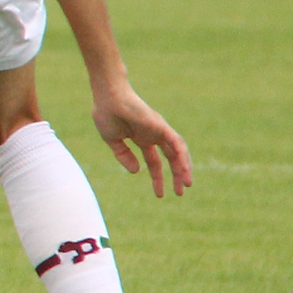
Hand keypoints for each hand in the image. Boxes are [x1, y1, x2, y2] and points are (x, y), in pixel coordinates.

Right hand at [92, 82, 191, 196]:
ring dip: (184, 167)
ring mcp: (159, 130)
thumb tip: (136, 172)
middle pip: (170, 158)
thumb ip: (123, 155)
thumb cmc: (106, 113)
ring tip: (186, 184)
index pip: (154, 162)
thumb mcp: (112, 140)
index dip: (157, 178)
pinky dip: (182, 154)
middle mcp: (154, 135)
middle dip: (175, 175)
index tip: (159, 194)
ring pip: (177, 151)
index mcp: (142, 139)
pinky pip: (176, 142)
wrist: (107, 97)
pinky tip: (184, 167)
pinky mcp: (161, 125)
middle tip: (180, 194)